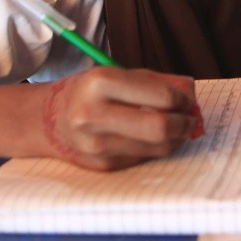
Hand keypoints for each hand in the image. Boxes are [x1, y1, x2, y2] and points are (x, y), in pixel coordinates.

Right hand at [41, 68, 202, 170]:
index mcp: (101, 83)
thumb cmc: (92, 91)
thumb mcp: (121, 74)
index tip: (188, 100)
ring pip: (157, 147)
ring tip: (180, 127)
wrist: (48, 119)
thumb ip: (160, 82)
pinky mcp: (101, 166)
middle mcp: (95, 115)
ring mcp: (97, 145)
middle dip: (185, 124)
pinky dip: (158, 147)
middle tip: (193, 119)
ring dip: (177, 138)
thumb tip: (192, 96)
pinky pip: (144, 157)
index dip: (183, 100)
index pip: (160, 96)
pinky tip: (156, 137)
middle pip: (159, 128)